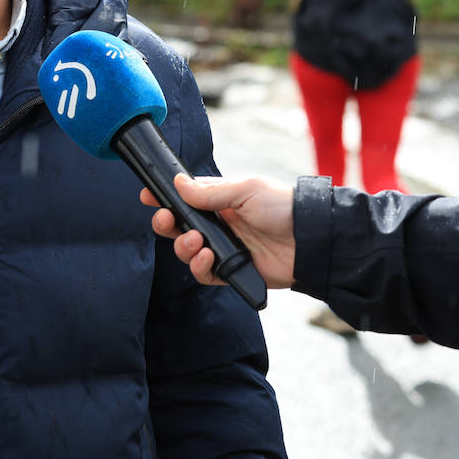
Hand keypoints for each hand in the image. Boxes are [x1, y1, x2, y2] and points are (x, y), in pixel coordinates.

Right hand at [140, 173, 296, 288]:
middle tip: (166, 219)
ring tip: (197, 241)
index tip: (148, 196)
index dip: (163, 198)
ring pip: (186, 251)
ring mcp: (222, 248)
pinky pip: (204, 274)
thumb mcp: (246, 189)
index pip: (183, 199)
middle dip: (165, 224)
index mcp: (218, 200)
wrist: (310, 240)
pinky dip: (200, 267)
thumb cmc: (283, 207)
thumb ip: (210, 192)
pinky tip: (208, 258)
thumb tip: (177, 184)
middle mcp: (217, 224)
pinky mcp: (231, 270)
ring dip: (183, 247)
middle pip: (177, 227)